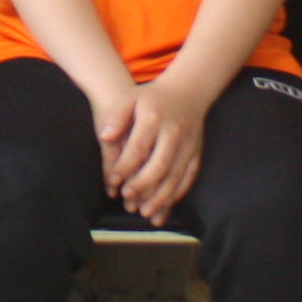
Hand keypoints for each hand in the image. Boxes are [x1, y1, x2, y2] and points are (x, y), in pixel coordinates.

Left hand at [108, 72, 212, 225]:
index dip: (125, 166)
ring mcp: (188, 144)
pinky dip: (177, 194)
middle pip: (159, 165)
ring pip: (175, 176)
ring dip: (161, 197)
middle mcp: (174, 132)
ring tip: (144, 211)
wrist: (188, 91)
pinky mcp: (196, 153)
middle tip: (128, 198)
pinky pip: (188, 178)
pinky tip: (164, 206)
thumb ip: (116, 117)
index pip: (138, 146)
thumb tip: (104, 137)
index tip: (114, 180)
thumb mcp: (130, 98)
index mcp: (154, 117)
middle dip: (143, 185)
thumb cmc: (151, 97)